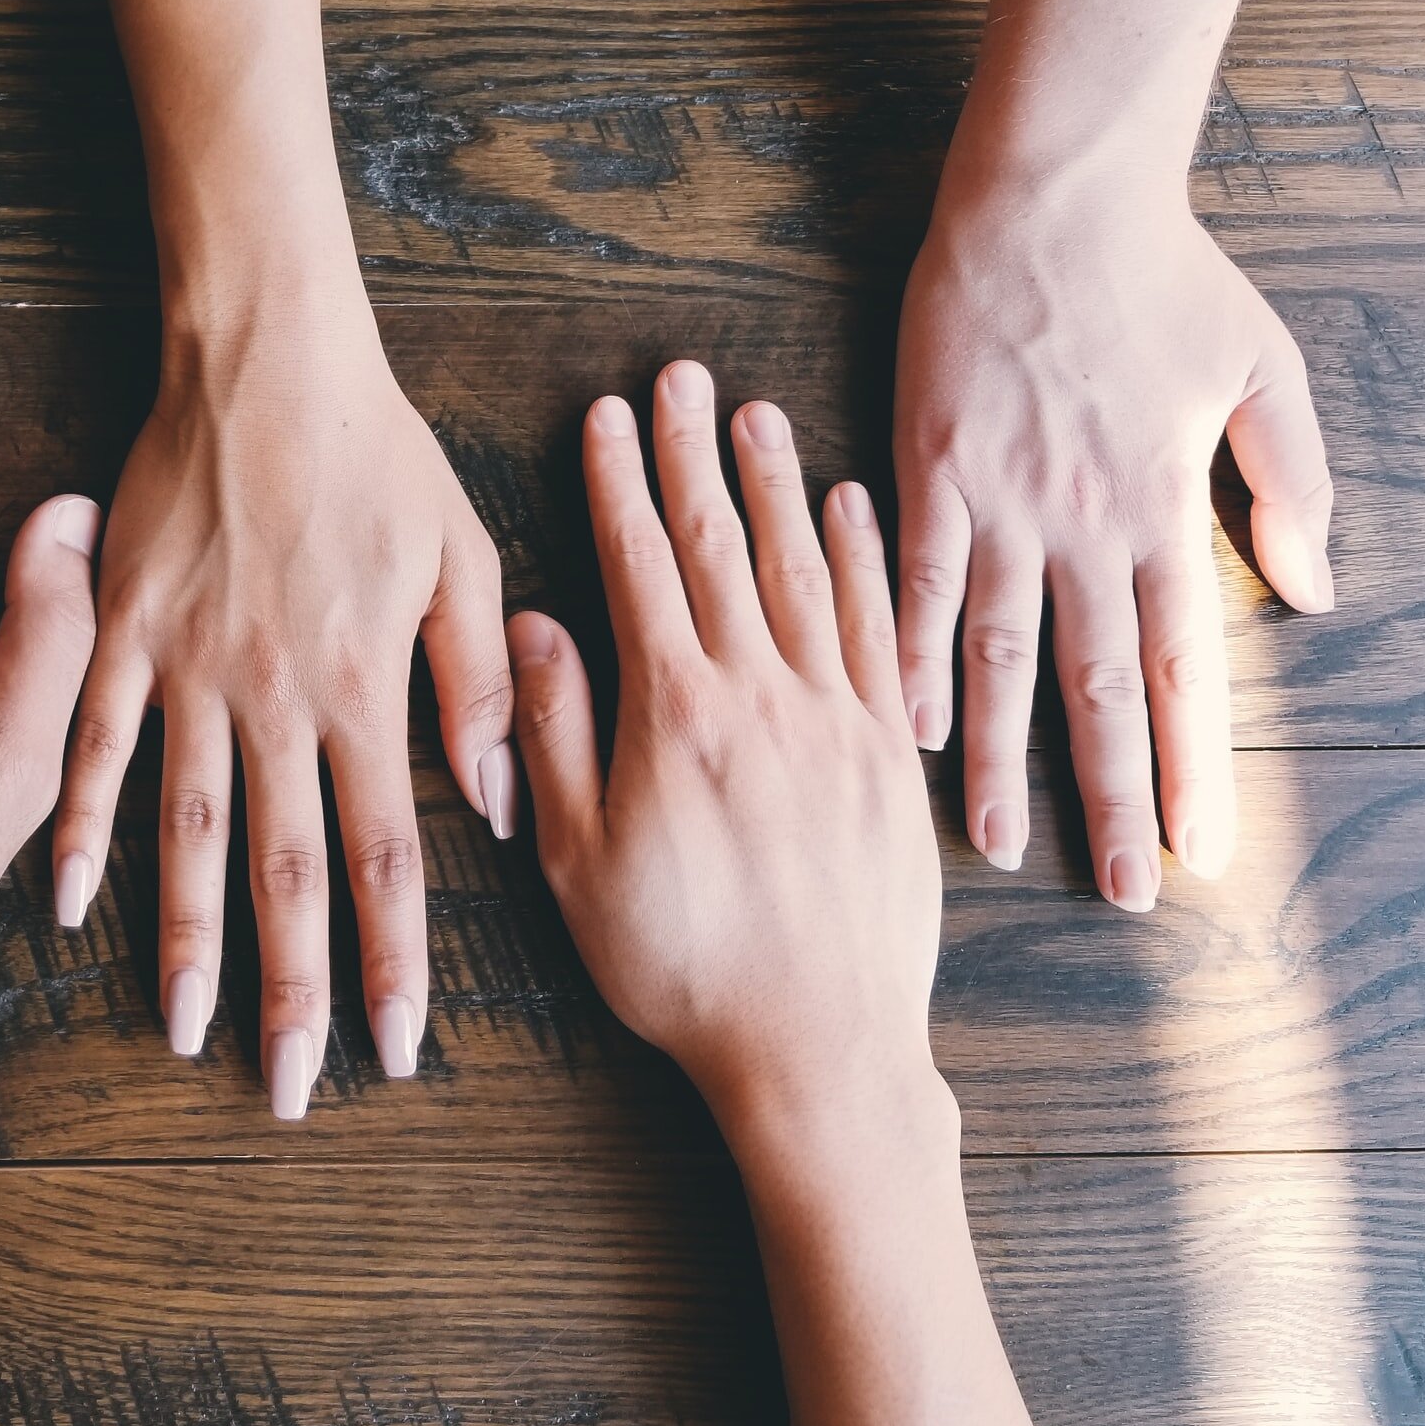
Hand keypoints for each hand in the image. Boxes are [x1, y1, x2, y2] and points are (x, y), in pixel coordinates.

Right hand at [50, 281, 512, 1118]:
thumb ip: (476, 684)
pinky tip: (67, 902)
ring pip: (186, 831)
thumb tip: (498, 805)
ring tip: (183, 1028)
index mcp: (364, 686)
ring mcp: (189, 668)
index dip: (394, 961)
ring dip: (186, 939)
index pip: (387, 856)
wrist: (264, 355)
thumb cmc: (376, 450)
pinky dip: (79, 826)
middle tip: (290, 1087)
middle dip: (293, 989)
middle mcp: (275, 697)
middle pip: (286, 870)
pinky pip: (94, 745)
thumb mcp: (461, 555)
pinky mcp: (123, 631)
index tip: (396, 1047)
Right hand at [513, 361, 1036, 1425]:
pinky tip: (849, 510)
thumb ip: (555, 733)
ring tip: (757, 414)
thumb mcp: (579, 860)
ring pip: (804, 572)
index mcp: (677, 714)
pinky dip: (862, 560)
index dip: (620, 484)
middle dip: (694, 456)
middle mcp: (764, 695)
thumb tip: (535, 626)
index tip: (608, 415)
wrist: (820, 1049)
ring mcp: (838, 719)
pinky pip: (877, 630)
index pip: (643, 567)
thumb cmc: (681, 966)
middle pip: (724, 547)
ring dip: (777, 486)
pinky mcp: (889, 755)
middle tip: (682, 376)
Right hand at [894, 178, 1333, 905]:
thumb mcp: (1264, 369)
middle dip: (1110, 797)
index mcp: (1164, 509)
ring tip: (993, 844)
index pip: (1182, 665)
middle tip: (1119, 891)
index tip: (1202, 852)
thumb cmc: (1163, 275)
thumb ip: (1290, 485)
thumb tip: (1313, 593)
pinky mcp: (930, 467)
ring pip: (1000, 653)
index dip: (1192, 765)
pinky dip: (911, 655)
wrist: (1050, 198)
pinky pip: (917, 580)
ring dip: (998, 756)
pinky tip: (904, 724)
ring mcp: (999, 500)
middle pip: (1095, 686)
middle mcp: (1083, 524)